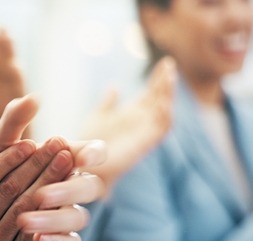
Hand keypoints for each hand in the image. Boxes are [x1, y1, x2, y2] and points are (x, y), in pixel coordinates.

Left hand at [0, 96, 105, 240]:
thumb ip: (12, 123)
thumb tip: (33, 97)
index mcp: (64, 161)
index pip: (93, 153)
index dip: (93, 154)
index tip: (80, 157)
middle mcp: (70, 187)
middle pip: (89, 187)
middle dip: (68, 189)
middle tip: (42, 194)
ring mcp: (65, 214)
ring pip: (78, 218)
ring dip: (55, 218)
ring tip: (25, 221)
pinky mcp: (58, 240)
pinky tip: (37, 239)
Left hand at [77, 56, 175, 189]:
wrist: (83, 167)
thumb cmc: (88, 145)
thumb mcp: (98, 117)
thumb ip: (108, 104)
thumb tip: (115, 87)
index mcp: (133, 115)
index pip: (151, 94)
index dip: (158, 79)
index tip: (164, 62)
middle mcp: (141, 123)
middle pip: (160, 99)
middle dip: (165, 83)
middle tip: (168, 64)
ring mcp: (144, 133)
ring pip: (164, 112)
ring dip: (167, 95)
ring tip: (169, 77)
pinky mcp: (144, 145)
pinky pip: (161, 129)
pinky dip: (165, 115)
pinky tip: (164, 101)